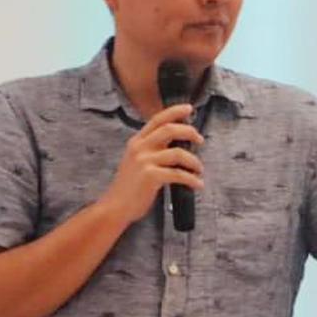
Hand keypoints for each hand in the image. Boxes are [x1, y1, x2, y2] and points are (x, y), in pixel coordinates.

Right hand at [99, 104, 204, 224]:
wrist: (115, 207)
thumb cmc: (128, 187)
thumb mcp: (135, 161)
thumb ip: (150, 150)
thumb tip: (176, 145)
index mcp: (136, 142)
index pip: (157, 119)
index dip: (174, 111)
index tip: (189, 108)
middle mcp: (140, 147)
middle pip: (169, 129)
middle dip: (189, 131)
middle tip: (200, 139)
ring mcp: (145, 161)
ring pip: (178, 153)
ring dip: (194, 161)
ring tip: (199, 169)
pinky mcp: (151, 176)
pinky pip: (178, 174)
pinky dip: (192, 179)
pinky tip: (197, 184)